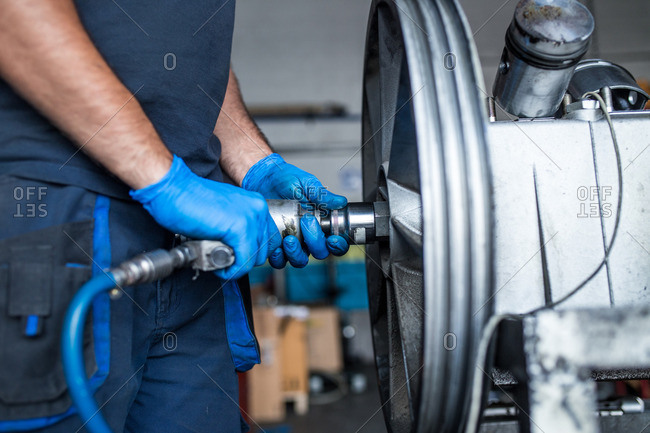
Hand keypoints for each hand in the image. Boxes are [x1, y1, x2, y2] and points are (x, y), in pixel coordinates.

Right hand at [130, 155, 280, 279]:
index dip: (251, 252)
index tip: (235, 256)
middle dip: (243, 260)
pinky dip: (231, 270)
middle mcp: (258, 208)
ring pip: (254, 258)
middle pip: (263, 251)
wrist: (172, 189)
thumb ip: (238, 228)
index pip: (268, 239)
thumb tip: (244, 250)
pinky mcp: (240, 229)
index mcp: (256, 204)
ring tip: (216, 258)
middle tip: (222, 258)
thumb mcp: (224, 213)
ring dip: (235, 265)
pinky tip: (217, 264)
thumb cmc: (190, 202)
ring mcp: (251, 218)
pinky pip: (243, 262)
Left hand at [242, 153, 348, 267]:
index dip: (338, 245)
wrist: (262, 178)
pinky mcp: (275, 244)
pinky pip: (279, 261)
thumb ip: (323, 195)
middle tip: (306, 222)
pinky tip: (276, 246)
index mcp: (321, 223)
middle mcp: (308, 236)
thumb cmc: (286, 180)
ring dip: (296, 253)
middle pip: (320, 252)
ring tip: (289, 238)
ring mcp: (292, 242)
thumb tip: (340, 202)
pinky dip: (279, 257)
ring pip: (300, 260)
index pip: (337, 242)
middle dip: (315, 242)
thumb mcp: (307, 184)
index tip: (333, 238)